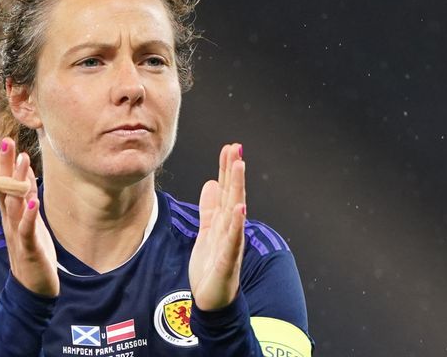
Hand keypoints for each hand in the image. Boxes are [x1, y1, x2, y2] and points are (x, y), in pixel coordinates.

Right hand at [0, 135, 59, 296]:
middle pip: (3, 188)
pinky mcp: (29, 248)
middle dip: (2, 164)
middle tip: (1, 139)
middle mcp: (9, 221)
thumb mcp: (28, 221)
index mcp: (9, 214)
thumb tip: (22, 171)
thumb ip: (24, 198)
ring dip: (18, 181)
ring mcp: (17, 234)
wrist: (32, 289)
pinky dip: (29, 215)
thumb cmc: (31, 251)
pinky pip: (27, 229)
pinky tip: (33, 201)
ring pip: (15, 204)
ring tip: (22, 159)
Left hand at [188, 143, 246, 310]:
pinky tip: (240, 207)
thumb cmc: (210, 267)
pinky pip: (232, 240)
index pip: (227, 190)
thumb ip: (210, 208)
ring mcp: (230, 244)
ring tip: (239, 166)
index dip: (227, 169)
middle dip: (234, 171)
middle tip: (236, 148)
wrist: (211, 300)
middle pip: (234, 195)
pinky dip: (237, 223)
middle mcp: (231, 229)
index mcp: (225, 222)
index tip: (229, 147)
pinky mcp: (226, 261)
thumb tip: (211, 183)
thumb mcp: (207, 231)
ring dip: (238, 188)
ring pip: (235, 211)